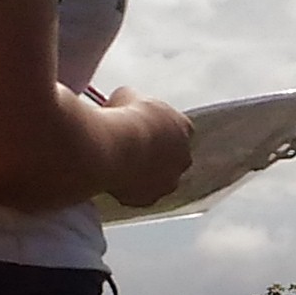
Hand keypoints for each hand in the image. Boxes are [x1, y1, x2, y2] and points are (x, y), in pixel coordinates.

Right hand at [97, 91, 193, 205]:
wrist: (113, 147)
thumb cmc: (123, 117)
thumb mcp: (126, 95)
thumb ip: (133, 102)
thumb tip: (123, 104)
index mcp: (184, 128)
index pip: (175, 128)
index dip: (155, 127)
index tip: (138, 125)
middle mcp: (183, 157)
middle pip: (169, 156)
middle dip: (152, 153)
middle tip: (128, 146)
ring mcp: (168, 181)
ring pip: (156, 178)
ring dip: (141, 172)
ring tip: (117, 162)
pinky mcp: (150, 199)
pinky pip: (138, 194)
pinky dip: (127, 187)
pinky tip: (111, 176)